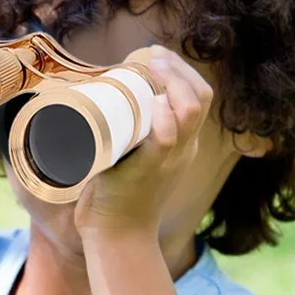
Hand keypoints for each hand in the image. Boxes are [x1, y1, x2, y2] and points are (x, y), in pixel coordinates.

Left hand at [74, 45, 213, 237]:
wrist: (116, 238)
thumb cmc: (116, 202)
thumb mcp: (127, 162)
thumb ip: (122, 139)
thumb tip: (95, 110)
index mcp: (182, 146)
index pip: (199, 99)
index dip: (182, 72)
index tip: (156, 56)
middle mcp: (182, 150)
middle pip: (200, 98)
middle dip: (179, 69)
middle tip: (153, 55)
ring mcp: (168, 160)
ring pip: (188, 112)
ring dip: (172, 83)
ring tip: (152, 66)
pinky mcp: (148, 170)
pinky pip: (166, 139)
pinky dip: (162, 118)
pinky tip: (153, 102)